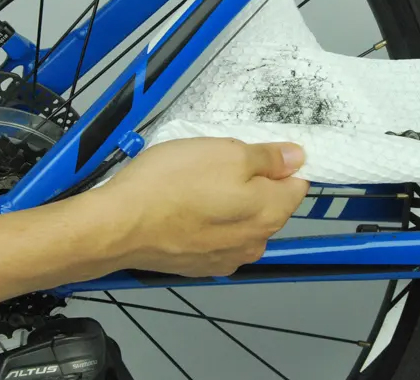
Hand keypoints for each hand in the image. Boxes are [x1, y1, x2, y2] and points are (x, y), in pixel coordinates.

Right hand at [94, 138, 307, 276]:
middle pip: (268, 203)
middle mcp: (256, 242)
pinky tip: (185, 210)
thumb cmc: (174, 181)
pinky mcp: (201, 266)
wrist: (119, 225)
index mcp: (270, 213)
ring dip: (229, 202)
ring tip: (196, 186)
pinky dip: (209, 222)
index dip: (278, 164)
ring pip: (242, 219)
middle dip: (251, 181)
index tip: (252, 153)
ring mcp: (228, 259)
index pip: (296, 184)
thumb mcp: (227, 152)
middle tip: (214, 164)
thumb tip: (299, 158)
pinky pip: (218, 236)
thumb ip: (269, 158)